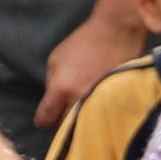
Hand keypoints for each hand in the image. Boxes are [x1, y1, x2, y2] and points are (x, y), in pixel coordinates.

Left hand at [34, 17, 136, 133]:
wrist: (117, 33)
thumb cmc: (84, 43)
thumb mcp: (56, 58)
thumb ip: (51, 83)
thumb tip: (52, 103)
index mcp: (62, 88)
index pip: (46, 119)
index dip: (43, 119)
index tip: (46, 117)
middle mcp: (80, 99)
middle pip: (65, 126)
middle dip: (63, 120)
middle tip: (65, 111)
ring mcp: (100, 102)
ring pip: (85, 125)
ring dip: (82, 120)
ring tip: (82, 110)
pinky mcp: (116, 102)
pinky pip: (103, 118)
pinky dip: (99, 115)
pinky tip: (99, 106)